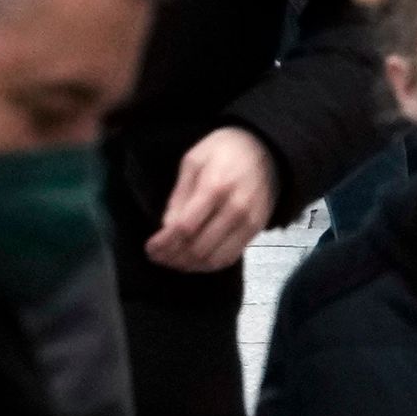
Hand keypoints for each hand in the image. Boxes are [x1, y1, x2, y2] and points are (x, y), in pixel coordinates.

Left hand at [146, 127, 277, 273]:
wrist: (267, 149)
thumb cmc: (225, 150)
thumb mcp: (194, 160)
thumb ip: (180, 194)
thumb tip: (167, 227)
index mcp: (215, 187)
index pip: (185, 227)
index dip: (164, 243)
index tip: (149, 248)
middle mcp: (235, 209)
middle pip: (198, 248)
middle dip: (173, 257)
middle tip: (157, 257)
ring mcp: (248, 222)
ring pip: (214, 259)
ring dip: (189, 266)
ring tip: (172, 262)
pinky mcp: (256, 230)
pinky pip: (230, 258)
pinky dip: (208, 265)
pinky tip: (194, 261)